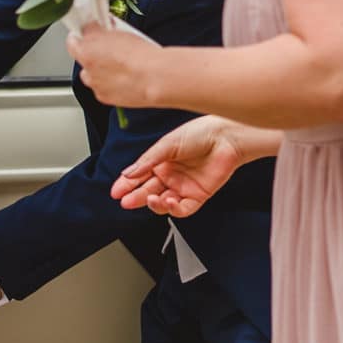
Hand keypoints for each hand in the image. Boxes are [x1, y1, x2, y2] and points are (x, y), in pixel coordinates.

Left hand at [66, 23, 160, 108]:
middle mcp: (86, 71)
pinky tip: (125, 78)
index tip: (85, 34)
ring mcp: (96, 86)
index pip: (72, 42)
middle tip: (109, 49)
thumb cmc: (139, 55)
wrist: (154, 77)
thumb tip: (95, 26)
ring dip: (102, 71)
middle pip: (84, 60)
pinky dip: (111, 84)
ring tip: (120, 66)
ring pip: (94, 76)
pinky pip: (104, 89)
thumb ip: (99, 29)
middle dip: (93, 55)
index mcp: (85, 51)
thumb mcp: (117, 30)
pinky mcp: (105, 98)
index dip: (79, 37)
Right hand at [110, 114, 248, 216]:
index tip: (116, 191)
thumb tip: (128, 173)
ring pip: (163, 202)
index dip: (126, 185)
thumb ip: (147, 161)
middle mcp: (171, 175)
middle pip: (148, 191)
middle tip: (125, 201)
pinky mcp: (198, 195)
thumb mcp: (167, 145)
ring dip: (154, 204)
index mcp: (161, 161)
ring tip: (150, 199)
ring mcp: (184, 186)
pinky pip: (183, 208)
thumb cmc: (200, 133)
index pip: (139, 176)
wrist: (226, 137)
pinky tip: (168, 201)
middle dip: (135, 197)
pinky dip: (173, 208)